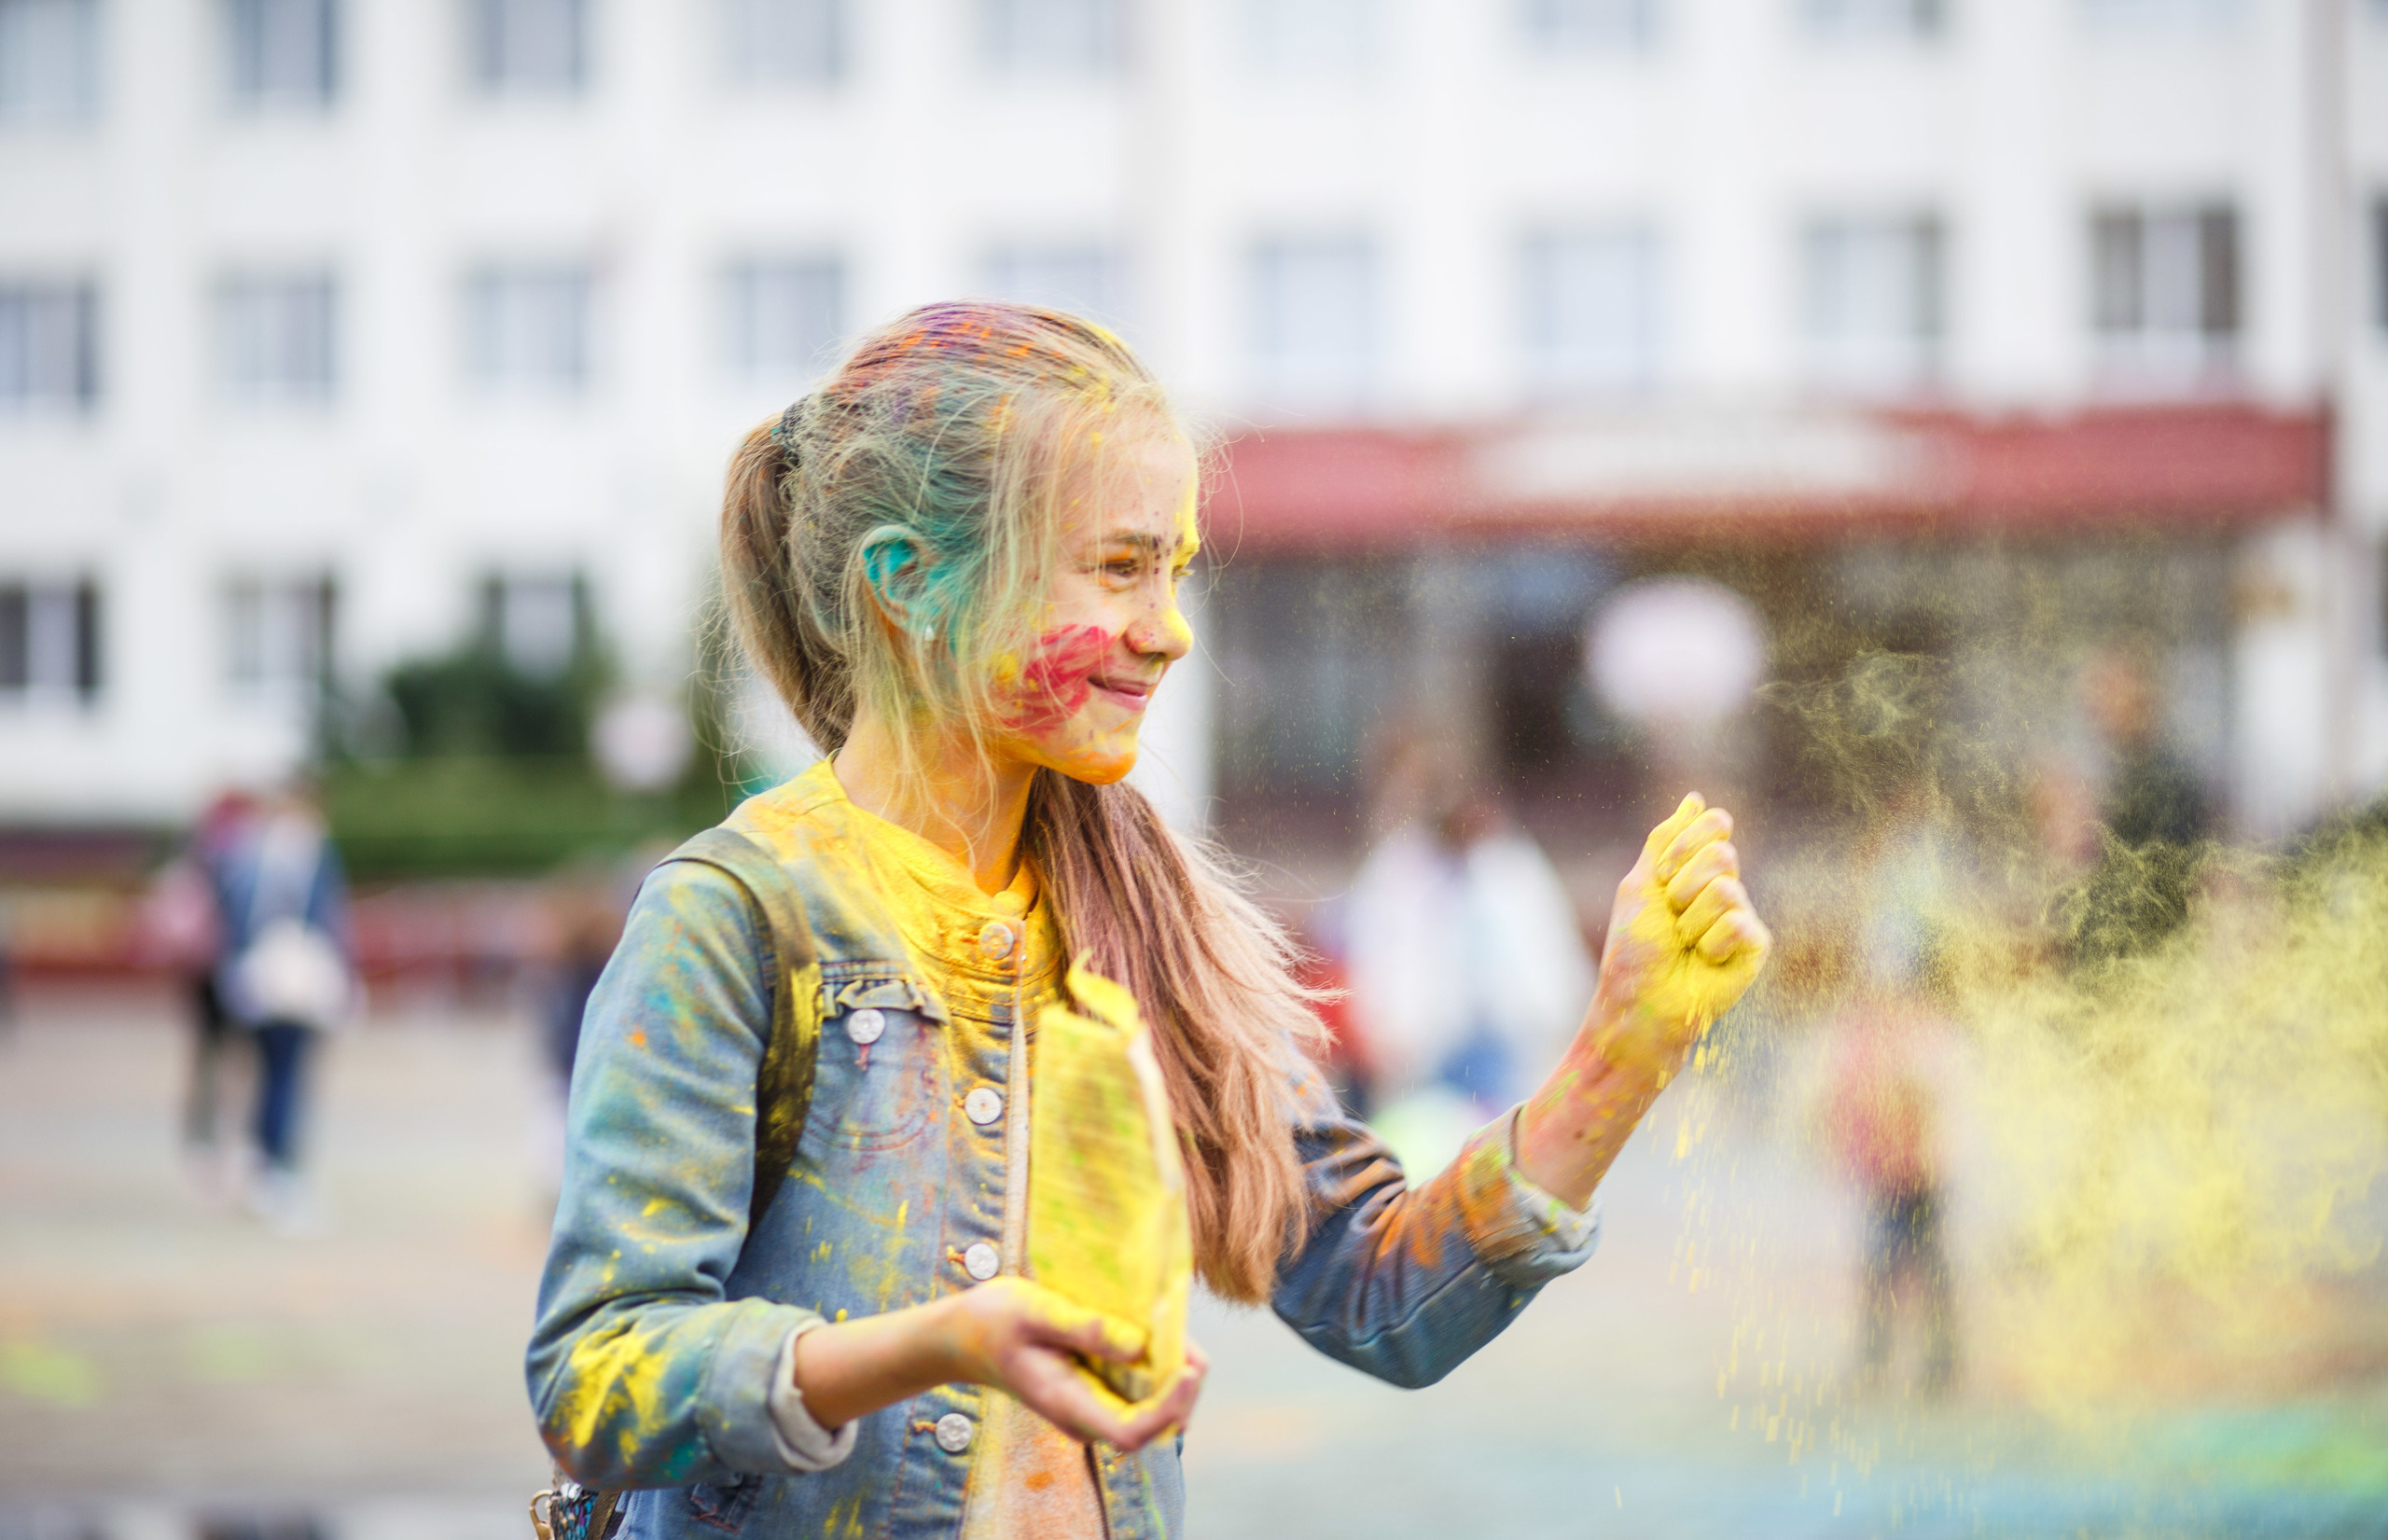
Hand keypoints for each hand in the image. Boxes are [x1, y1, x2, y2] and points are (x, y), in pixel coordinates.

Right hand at [935, 1277, 1204, 1450]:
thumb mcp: (1034, 1310)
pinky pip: (1136, 1388)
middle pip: (1152, 1425)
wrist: (963, 1336)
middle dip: (1181, 1390)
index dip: (1168, 1408)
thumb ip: (1084, 1328)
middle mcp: (1084, 1414)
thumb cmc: (993, 1320)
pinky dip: (1156, 1363)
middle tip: (1192, 1344)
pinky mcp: (1094, 1388)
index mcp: (1067, 1402)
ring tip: (1178, 1330)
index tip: (1187, 1370)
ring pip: (1149, 1407)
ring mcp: (1090, 1404)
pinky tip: (1158, 1329)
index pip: (1130, 1432)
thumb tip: (1139, 1345)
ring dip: (1172, 1375)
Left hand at [1591, 793, 1771, 1073]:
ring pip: (1727, 889)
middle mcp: (1724, 887)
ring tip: (1685, 945)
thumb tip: (1696, 798)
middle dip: (1682, 887)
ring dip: (1691, 921)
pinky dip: (1709, 943)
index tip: (1662, 875)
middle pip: (1722, 854)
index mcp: (1696, 869)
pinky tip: (1705, 961)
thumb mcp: (1641, 883)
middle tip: (1672, 919)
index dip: (1686, 845)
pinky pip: (1738, 923)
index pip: (1716, 824)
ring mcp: (1742, 916)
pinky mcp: (1756, 945)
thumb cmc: (1636, 948)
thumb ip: (1667, 839)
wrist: (1640, 1001)